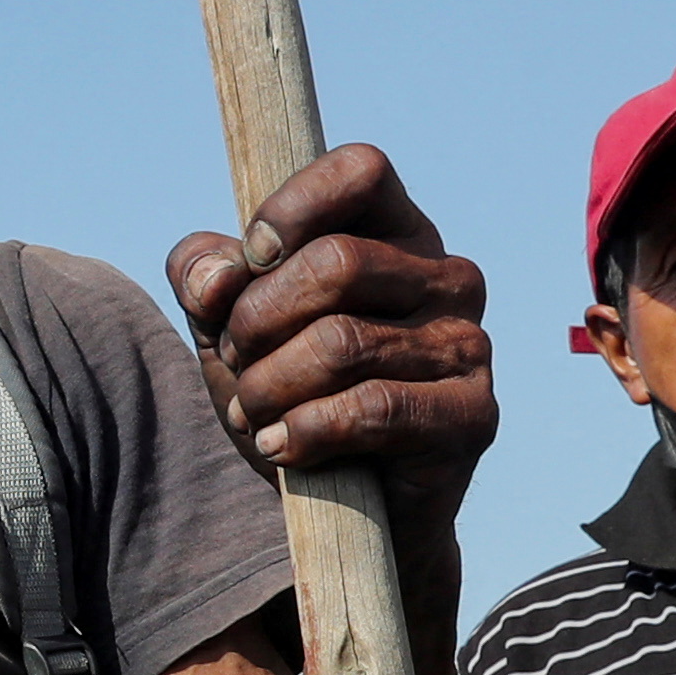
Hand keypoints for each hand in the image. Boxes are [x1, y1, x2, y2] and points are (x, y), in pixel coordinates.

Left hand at [163, 143, 494, 515]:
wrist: (339, 504)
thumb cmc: (289, 390)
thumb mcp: (227, 323)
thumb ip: (204, 276)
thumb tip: (216, 277)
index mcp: (397, 231)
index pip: (360, 171)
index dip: (291, 208)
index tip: (249, 260)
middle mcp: (448, 276)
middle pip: (336, 263)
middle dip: (256, 320)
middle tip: (236, 360)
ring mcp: (468, 344)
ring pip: (341, 343)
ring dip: (269, 385)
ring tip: (253, 412)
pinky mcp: (471, 415)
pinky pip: (372, 410)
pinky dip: (305, 431)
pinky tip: (281, 447)